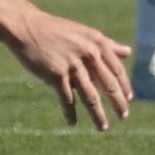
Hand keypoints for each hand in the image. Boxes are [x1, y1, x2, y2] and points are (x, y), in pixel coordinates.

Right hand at [8, 13, 132, 130]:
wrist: (26, 27)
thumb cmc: (56, 31)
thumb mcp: (85, 34)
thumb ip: (107, 45)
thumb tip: (128, 52)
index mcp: (97, 43)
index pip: (117, 70)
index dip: (124, 86)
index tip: (128, 99)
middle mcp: (88, 54)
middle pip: (108, 85)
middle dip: (117, 103)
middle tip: (124, 116)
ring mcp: (72, 64)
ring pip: (90, 96)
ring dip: (98, 115)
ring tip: (102, 127)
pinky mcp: (56, 74)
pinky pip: (67, 99)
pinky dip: (69, 113)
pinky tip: (72, 123)